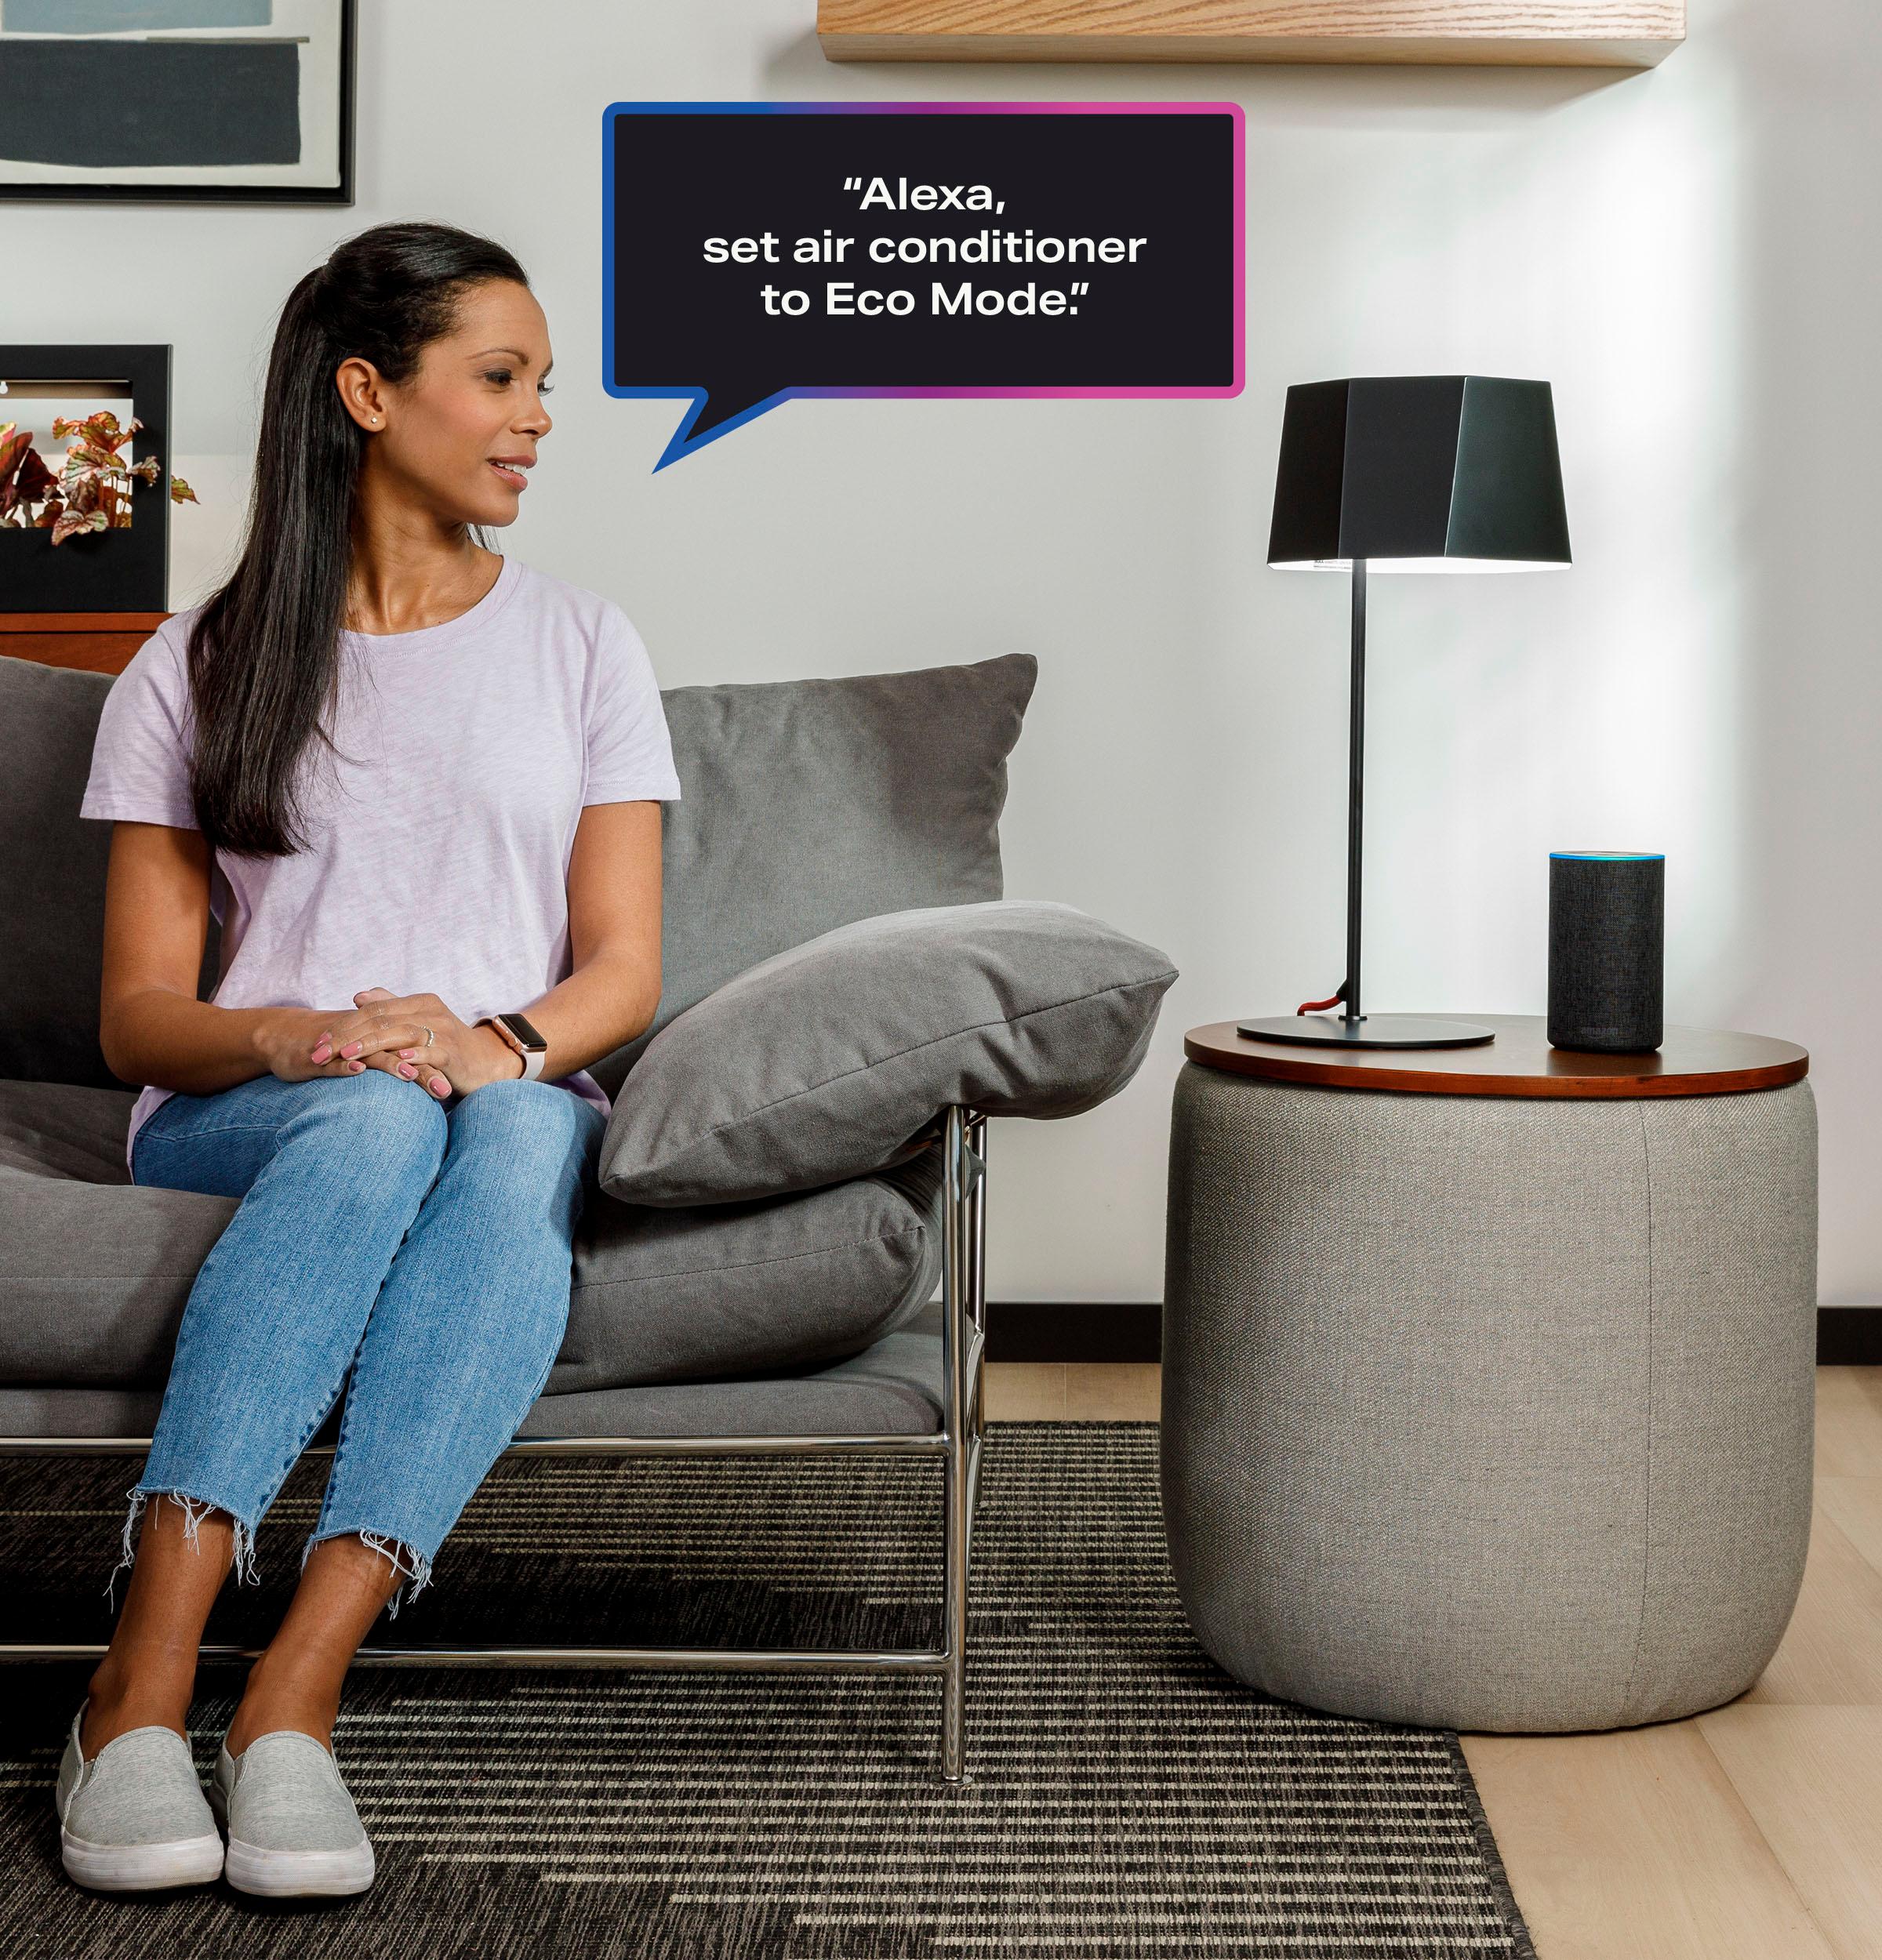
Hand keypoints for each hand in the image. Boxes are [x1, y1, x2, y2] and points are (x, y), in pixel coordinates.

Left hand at [297, 987, 521, 1097]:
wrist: (487, 1062)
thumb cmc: (447, 1046)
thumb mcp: (419, 1023)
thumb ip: (391, 1007)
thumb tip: (359, 996)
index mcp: (419, 1002)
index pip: (373, 1009)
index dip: (344, 1024)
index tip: (318, 1041)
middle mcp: (430, 1011)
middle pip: (380, 1019)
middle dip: (346, 1037)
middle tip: (318, 1053)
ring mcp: (443, 1030)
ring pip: (400, 1033)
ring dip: (370, 1044)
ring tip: (344, 1055)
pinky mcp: (454, 1052)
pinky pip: (431, 1051)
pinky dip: (414, 1054)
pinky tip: (396, 1060)